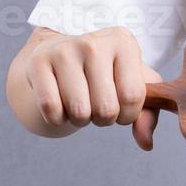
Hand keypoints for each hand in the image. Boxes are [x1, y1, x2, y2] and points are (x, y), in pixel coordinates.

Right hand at [19, 26, 160, 148]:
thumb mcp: (133, 84)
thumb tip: (146, 143)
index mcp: (124, 42)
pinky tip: (60, 105)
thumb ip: (148, 114)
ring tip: (80, 103)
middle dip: (103, 119)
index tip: (120, 106)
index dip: (127, 114)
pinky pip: (51, 108)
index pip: (133, 97)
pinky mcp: (38, 62)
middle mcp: (95, 42)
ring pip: (79, 111)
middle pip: (106, 108)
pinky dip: (56, 119)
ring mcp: (64, 50)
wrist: (60, 54)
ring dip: (80, 120)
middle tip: (96, 105)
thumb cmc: (104, 74)